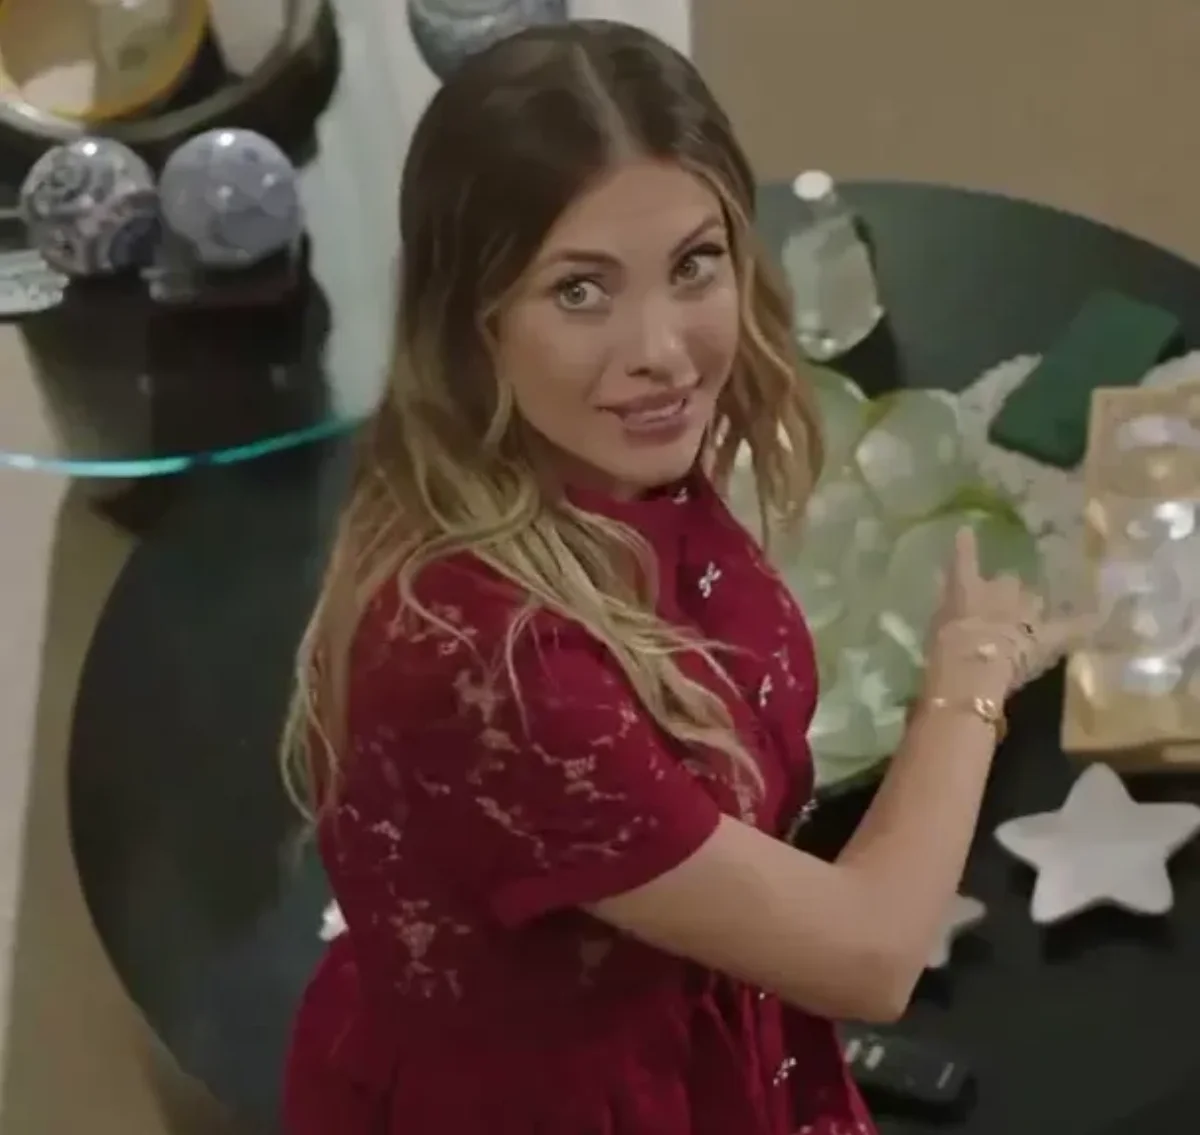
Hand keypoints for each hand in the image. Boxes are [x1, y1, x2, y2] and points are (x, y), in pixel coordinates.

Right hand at [924, 528, 1090, 701]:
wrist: (971, 669)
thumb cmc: (943, 647)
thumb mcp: (935, 620)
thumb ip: (945, 599)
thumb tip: (947, 574)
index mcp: (967, 585)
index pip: (965, 558)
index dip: (966, 546)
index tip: (966, 531)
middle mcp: (1001, 589)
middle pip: (1009, 583)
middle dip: (1006, 594)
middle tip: (998, 613)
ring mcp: (1027, 611)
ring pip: (1034, 602)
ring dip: (1029, 611)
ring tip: (1026, 626)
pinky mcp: (1048, 635)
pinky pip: (1073, 626)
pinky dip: (1085, 623)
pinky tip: (1102, 618)